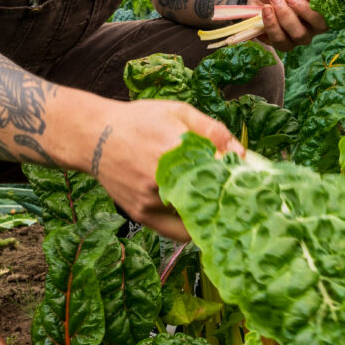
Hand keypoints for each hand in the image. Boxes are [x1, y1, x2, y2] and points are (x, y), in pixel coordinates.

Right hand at [84, 98, 241, 240]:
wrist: (94, 137)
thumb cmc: (140, 121)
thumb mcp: (178, 112)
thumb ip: (212, 130)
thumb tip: (242, 153)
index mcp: (176, 149)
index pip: (223, 170)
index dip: (241, 175)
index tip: (250, 177)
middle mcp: (163, 179)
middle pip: (213, 200)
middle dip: (231, 199)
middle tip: (242, 197)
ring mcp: (151, 201)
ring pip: (197, 219)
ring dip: (213, 215)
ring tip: (223, 205)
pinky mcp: (142, 215)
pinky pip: (179, 233)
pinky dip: (195, 227)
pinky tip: (202, 216)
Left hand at [245, 0, 327, 51]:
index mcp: (317, 16)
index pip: (324, 20)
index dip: (311, 11)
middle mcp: (309, 31)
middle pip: (309, 32)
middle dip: (292, 15)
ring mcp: (294, 40)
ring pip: (295, 36)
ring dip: (282, 18)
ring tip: (270, 3)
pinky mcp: (279, 44)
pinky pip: (278, 40)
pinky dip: (270, 25)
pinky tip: (265, 11)